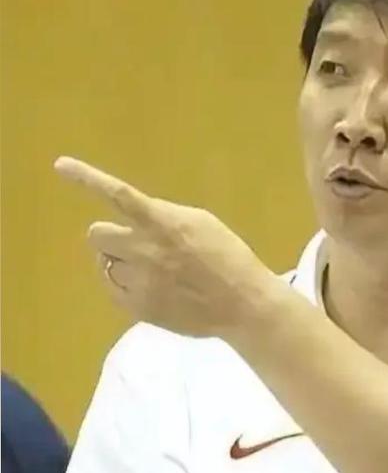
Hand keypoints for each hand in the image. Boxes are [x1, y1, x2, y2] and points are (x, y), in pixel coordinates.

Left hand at [54, 156, 275, 336]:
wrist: (242, 303)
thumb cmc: (228, 256)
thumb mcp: (201, 222)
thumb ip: (165, 217)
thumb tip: (140, 220)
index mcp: (162, 223)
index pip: (117, 195)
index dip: (87, 178)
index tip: (60, 164)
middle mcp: (143, 249)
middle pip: (97, 235)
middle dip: (112, 237)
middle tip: (135, 246)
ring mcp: (138, 281)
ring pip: (105, 264)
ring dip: (122, 262)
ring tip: (152, 272)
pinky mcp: (137, 308)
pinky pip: (112, 289)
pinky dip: (125, 286)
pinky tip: (152, 289)